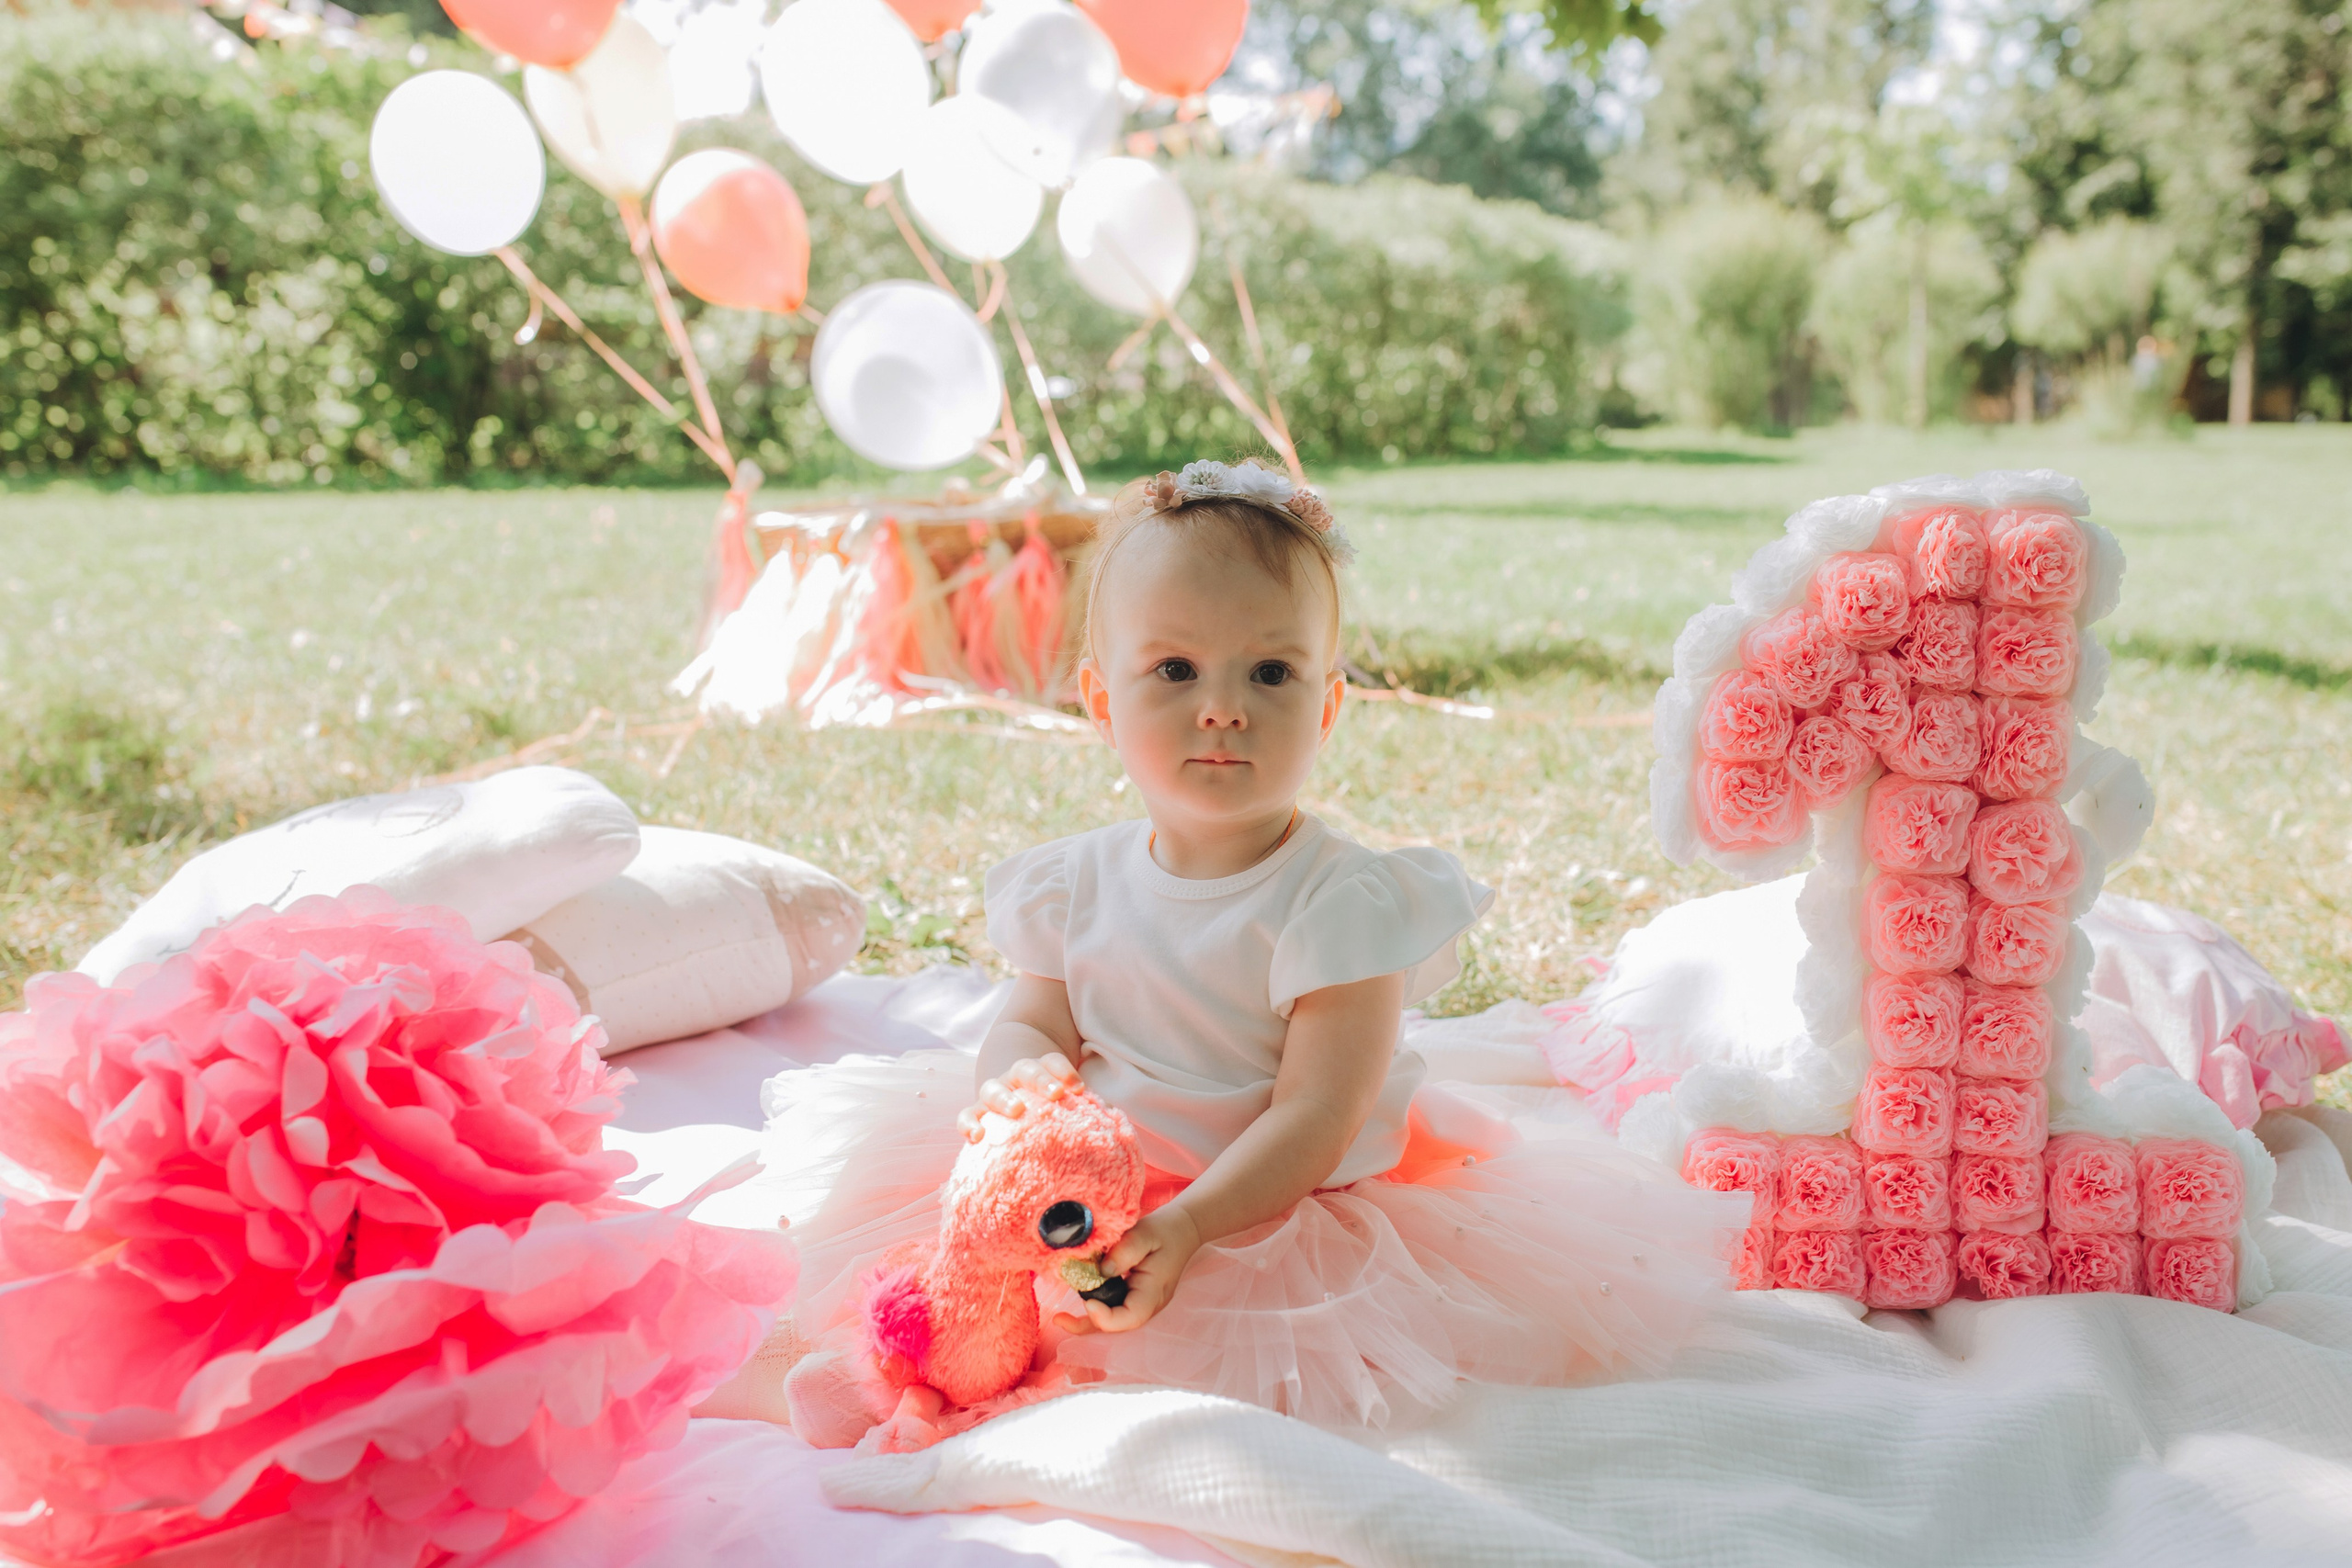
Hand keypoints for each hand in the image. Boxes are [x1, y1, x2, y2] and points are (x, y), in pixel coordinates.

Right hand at [957, 1052, 1078, 1141]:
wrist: (1013, 1090)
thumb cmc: (1047, 1103)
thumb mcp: (1064, 1097)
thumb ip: (1085, 1107)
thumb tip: (1114, 1123)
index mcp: (1040, 1069)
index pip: (1052, 1061)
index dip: (1065, 1070)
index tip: (1078, 1087)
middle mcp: (1016, 1078)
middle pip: (1025, 1069)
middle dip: (1040, 1080)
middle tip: (1055, 1094)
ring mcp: (994, 1093)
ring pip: (993, 1088)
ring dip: (1004, 1098)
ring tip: (1016, 1110)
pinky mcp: (977, 1112)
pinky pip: (967, 1115)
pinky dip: (968, 1123)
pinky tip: (976, 1137)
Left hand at [1052, 1204, 1200, 1336]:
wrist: (1182, 1229)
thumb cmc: (1165, 1231)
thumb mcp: (1145, 1233)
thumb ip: (1125, 1251)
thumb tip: (1101, 1270)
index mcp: (1153, 1292)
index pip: (1130, 1317)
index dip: (1106, 1317)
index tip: (1087, 1301)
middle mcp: (1147, 1305)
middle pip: (1116, 1325)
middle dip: (1087, 1324)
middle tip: (1059, 1318)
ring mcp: (1140, 1304)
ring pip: (1112, 1321)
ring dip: (1086, 1321)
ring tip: (1060, 1318)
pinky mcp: (1132, 1297)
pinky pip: (1112, 1310)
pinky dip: (1093, 1310)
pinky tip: (1075, 1304)